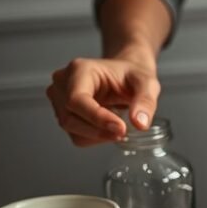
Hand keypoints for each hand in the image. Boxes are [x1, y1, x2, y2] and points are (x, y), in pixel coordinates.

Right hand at [46, 49, 160, 146]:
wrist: (126, 75)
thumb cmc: (132, 75)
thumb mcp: (147, 84)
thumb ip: (145, 101)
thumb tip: (140, 123)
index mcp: (80, 70)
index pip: (77, 99)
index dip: (97, 118)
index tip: (121, 128)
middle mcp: (63, 83)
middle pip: (69, 118)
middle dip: (98, 130)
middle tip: (124, 132)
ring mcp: (59, 98)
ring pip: (71, 128)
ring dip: (97, 135)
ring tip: (119, 127)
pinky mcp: (64, 113)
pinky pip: (75, 135)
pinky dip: (94, 137)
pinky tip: (108, 128)